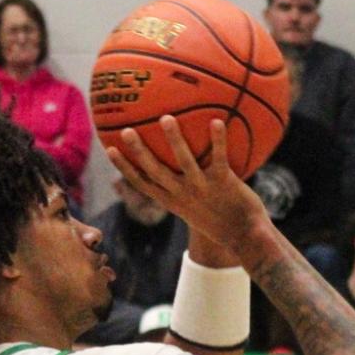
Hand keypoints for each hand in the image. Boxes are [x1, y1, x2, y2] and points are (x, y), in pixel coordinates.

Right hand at [107, 119, 268, 265]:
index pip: (142, 183)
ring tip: (166, 118)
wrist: (244, 237)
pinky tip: (216, 120)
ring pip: (185, 163)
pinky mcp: (224, 183)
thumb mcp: (194, 207)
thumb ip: (183, 187)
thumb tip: (177, 163)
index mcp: (173, 200)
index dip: (124, 167)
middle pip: (155, 171)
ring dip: (174, 141)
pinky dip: (218, 140)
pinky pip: (219, 158)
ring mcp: (202, 189)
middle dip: (138, 152)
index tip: (109, 148)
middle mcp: (183, 195)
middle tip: (126, 130)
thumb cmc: (220, 219)